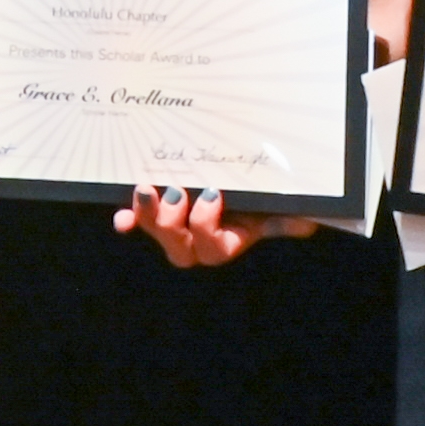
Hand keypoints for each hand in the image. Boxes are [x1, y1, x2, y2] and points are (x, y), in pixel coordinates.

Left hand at [118, 187, 317, 268]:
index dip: (206, 226)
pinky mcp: (158, 210)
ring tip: (145, 189)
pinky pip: (139, 222)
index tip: (211, 194)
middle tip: (175, 192)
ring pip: (158, 232)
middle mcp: (199, 241)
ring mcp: (176, 226)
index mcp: (229, 241)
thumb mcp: (278, 205)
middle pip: (178, 248)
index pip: (213, 248)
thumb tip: (303, 224)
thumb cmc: (264, 194)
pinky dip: (130, 220)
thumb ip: (287, 217)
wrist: (247, 177)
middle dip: (172, 223)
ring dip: (148, 215)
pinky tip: (121, 220)